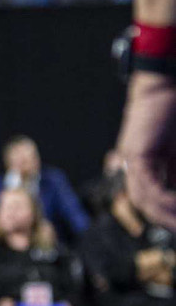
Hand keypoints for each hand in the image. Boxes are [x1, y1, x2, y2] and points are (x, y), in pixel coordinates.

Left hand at [118, 72, 175, 231]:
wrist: (168, 85)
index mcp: (152, 169)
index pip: (160, 201)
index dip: (171, 216)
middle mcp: (138, 169)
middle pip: (150, 205)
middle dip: (169, 220)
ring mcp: (134, 163)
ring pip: (146, 201)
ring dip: (165, 215)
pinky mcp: (135, 156)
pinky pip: (146, 187)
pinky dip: (161, 200)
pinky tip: (174, 207)